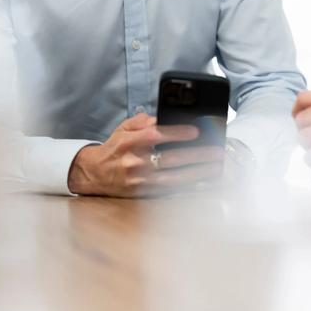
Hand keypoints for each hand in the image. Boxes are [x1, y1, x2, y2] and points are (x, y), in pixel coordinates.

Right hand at [67, 112, 223, 196]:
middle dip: (196, 155)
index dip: (177, 133)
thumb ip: (145, 121)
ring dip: (197, 173)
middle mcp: (134, 162)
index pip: (155, 136)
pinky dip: (186, 186)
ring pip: (173, 177)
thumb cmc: (115, 148)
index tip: (196, 131)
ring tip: (215, 167)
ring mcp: (139, 180)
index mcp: (129, 142)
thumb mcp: (124, 128)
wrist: (94, 173)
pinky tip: (201, 181)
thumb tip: (165, 117)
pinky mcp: (142, 193)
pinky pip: (168, 190)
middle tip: (216, 151)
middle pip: (170, 158)